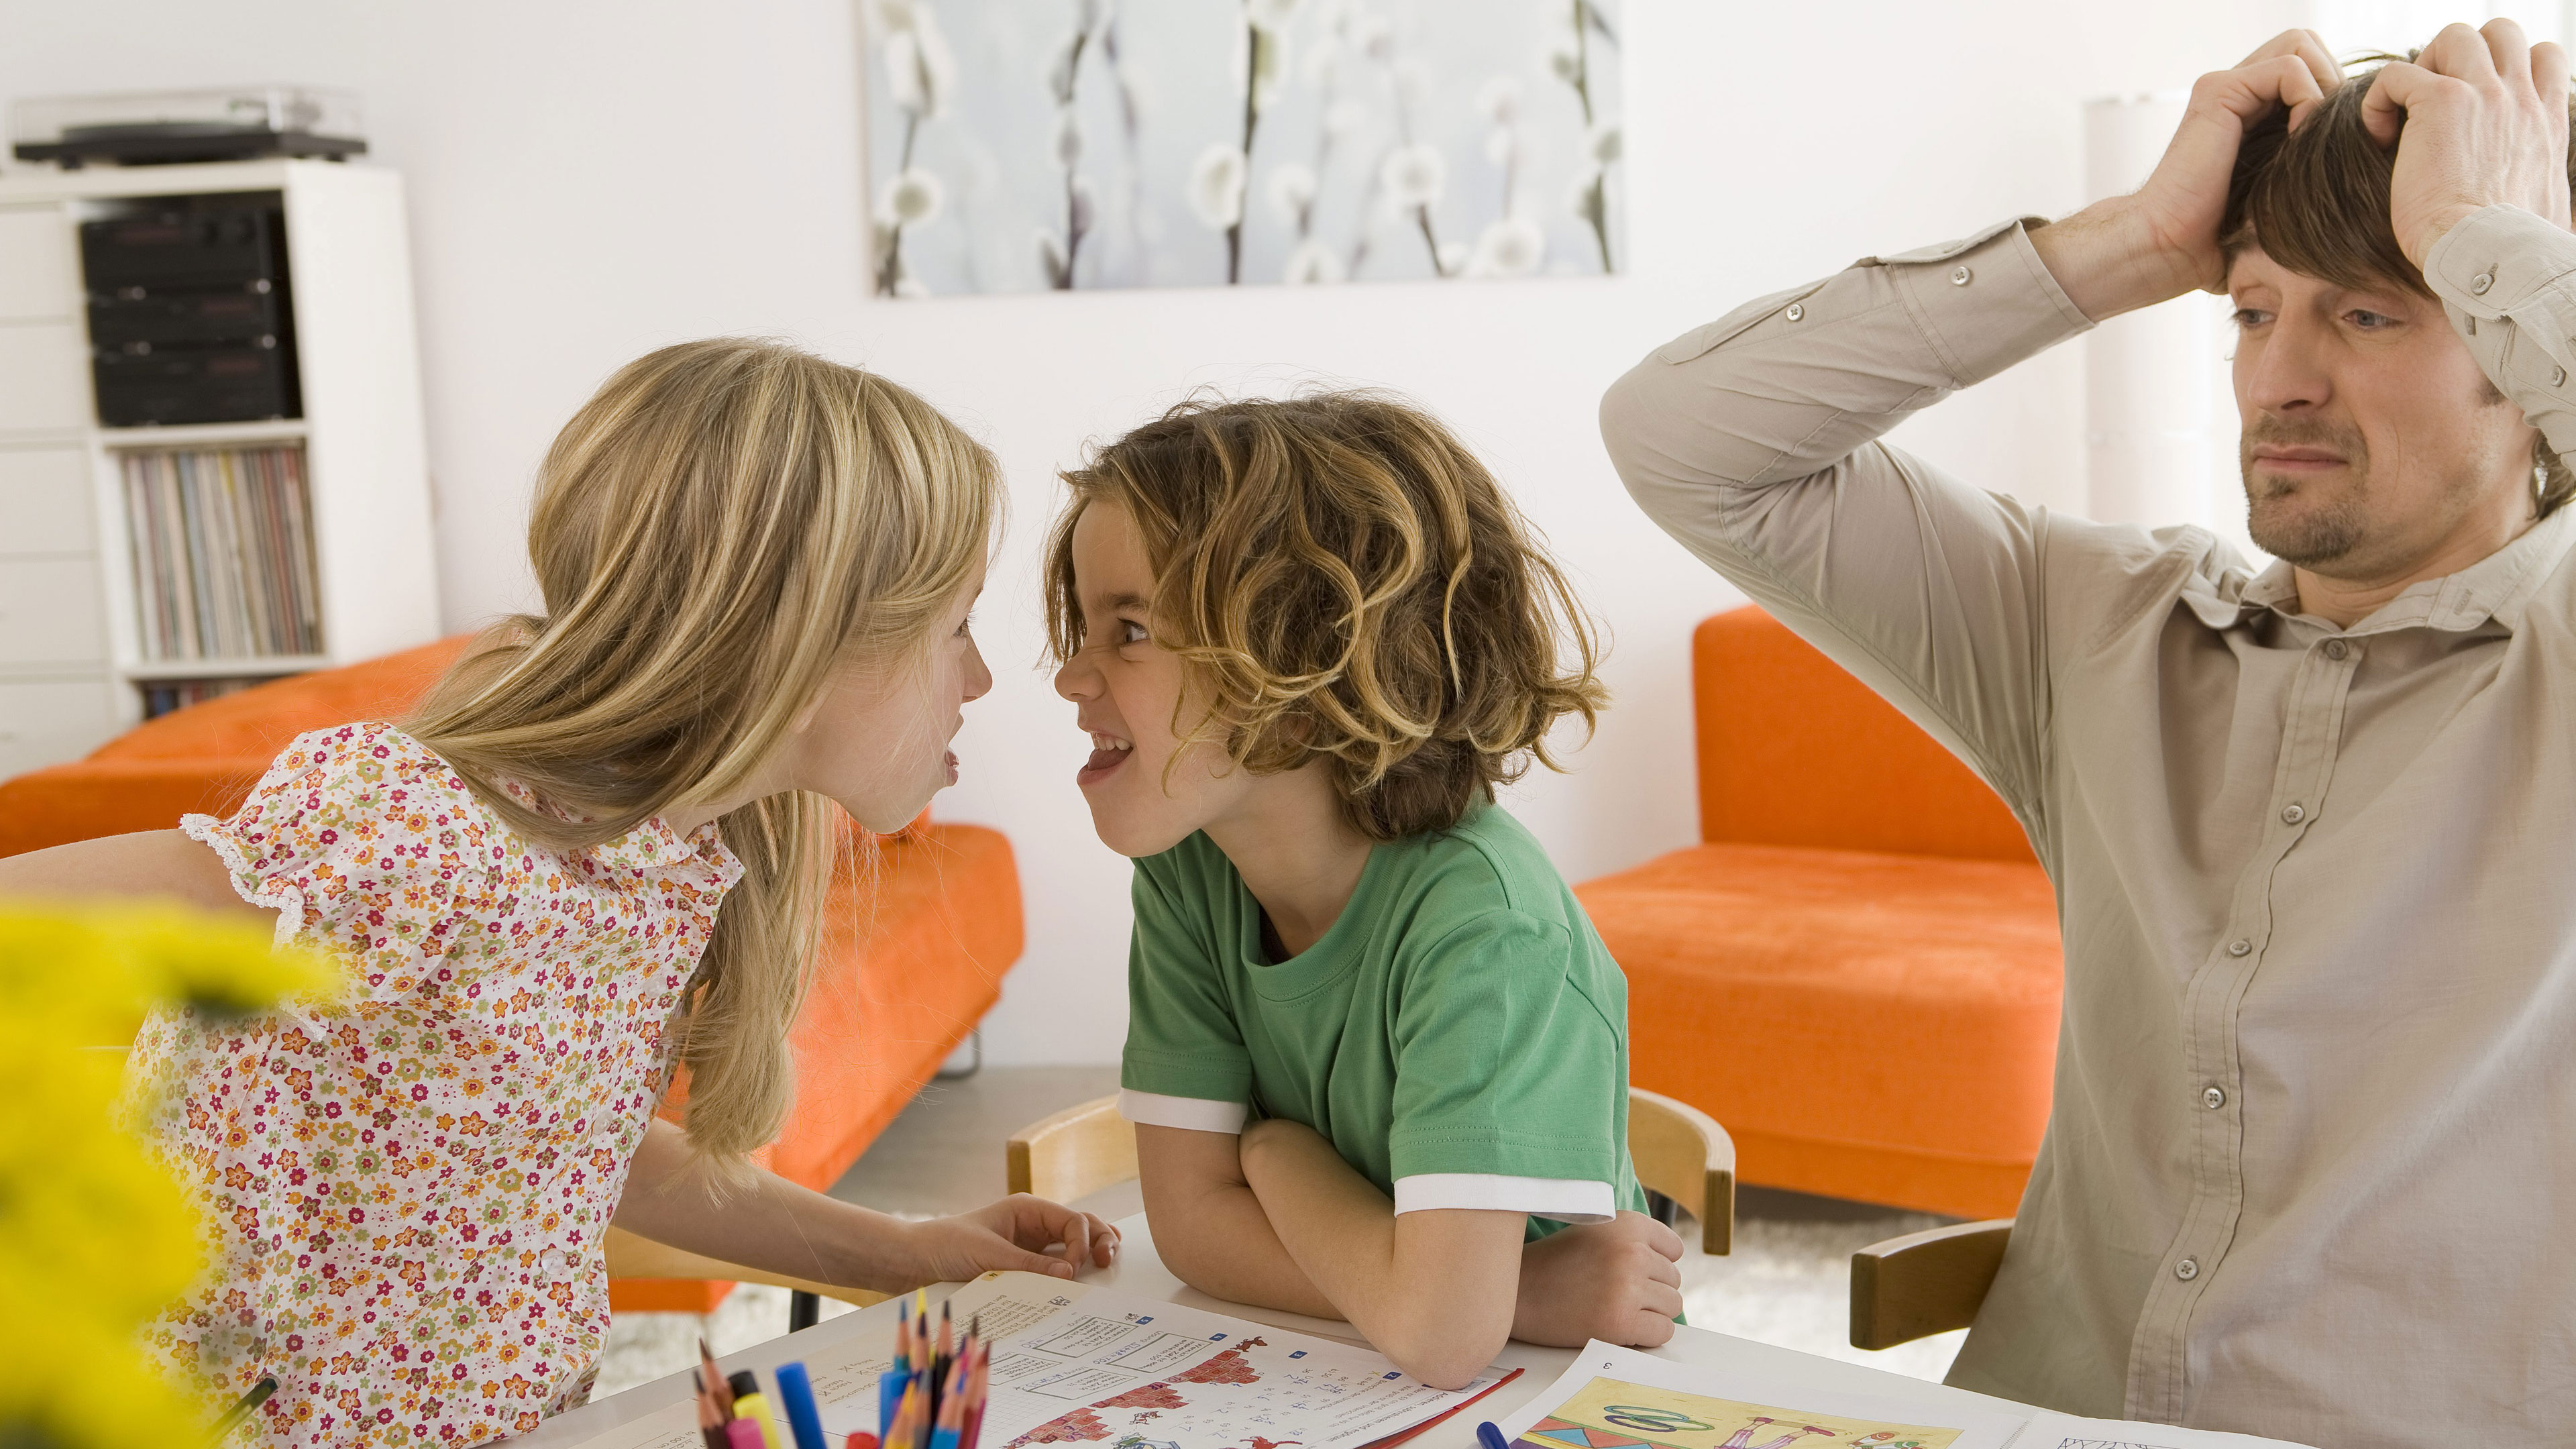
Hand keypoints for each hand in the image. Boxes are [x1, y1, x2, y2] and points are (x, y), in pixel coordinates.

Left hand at [896, 1194, 1121, 1286]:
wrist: (913, 1262)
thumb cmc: (946, 1245)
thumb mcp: (988, 1254)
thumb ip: (1028, 1264)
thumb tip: (1069, 1274)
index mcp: (1027, 1209)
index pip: (1071, 1220)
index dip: (1081, 1242)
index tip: (1074, 1268)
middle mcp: (1034, 1224)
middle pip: (1081, 1227)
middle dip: (1099, 1240)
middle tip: (1109, 1261)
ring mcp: (1031, 1245)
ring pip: (1074, 1246)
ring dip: (1092, 1253)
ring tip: (1108, 1266)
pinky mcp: (1024, 1266)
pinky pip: (1055, 1268)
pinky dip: (1074, 1273)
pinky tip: (1086, 1281)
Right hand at [1510, 1211, 1684, 1349]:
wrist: (1518, 1294)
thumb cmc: (1556, 1264)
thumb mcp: (1596, 1230)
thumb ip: (1634, 1239)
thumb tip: (1675, 1262)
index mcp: (1627, 1223)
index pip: (1674, 1249)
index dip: (1653, 1264)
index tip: (1626, 1271)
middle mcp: (1631, 1250)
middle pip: (1673, 1280)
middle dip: (1649, 1290)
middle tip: (1612, 1293)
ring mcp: (1627, 1286)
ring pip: (1672, 1306)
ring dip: (1649, 1313)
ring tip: (1614, 1308)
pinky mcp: (1621, 1321)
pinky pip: (1662, 1332)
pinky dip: (1645, 1335)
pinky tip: (1618, 1327)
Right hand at [2031, 30, 2338, 317]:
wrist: (2168, 246)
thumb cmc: (2217, 240)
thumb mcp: (2275, 198)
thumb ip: (2304, 170)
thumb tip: (2355, 162)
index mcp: (2245, 111)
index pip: (2308, 67)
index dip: (2333, 94)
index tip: (2337, 141)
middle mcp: (2233, 92)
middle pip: (2306, 45)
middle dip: (2332, 79)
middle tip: (2331, 130)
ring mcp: (2224, 87)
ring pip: (2300, 45)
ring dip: (2324, 84)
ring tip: (2316, 132)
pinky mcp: (2219, 92)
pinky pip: (2289, 69)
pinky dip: (2309, 99)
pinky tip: (2299, 138)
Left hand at [2361, 20, 2571, 264]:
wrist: (2489, 255)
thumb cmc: (2506, 249)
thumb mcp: (2542, 204)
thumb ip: (2535, 182)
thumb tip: (2532, 208)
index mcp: (2545, 121)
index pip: (2542, 58)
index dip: (2504, 67)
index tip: (2473, 105)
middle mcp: (2521, 99)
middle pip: (2500, 32)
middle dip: (2461, 55)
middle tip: (2432, 101)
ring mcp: (2484, 94)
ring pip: (2454, 36)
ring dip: (2423, 66)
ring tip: (2405, 112)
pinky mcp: (2441, 103)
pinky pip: (2398, 74)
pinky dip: (2379, 98)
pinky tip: (2378, 135)